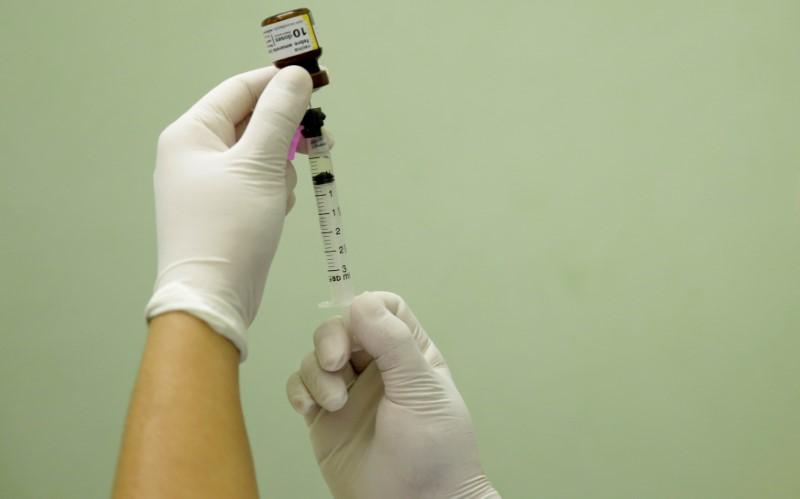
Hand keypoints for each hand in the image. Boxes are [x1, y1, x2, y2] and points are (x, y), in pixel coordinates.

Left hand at [144, 66, 311, 359]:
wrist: (213, 298)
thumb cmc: (229, 227)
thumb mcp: (259, 164)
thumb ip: (279, 115)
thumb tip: (295, 75)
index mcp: (191, 133)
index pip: (239, 89)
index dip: (278, 83)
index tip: (316, 84)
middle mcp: (195, 154)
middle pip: (251, 122)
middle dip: (286, 133)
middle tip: (320, 141)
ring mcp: (209, 184)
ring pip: (260, 155)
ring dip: (280, 168)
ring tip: (281, 194)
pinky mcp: (224, 209)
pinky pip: (257, 183)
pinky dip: (273, 191)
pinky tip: (276, 210)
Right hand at [287, 292, 499, 498]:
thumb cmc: (435, 453)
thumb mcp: (421, 390)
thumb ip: (394, 343)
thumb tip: (362, 303)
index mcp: (410, 354)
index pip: (385, 309)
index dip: (366, 308)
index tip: (357, 324)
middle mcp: (378, 369)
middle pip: (342, 327)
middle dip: (332, 339)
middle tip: (337, 363)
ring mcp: (349, 392)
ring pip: (317, 356)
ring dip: (318, 373)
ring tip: (335, 404)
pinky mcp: (325, 418)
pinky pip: (300, 386)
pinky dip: (299, 390)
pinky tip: (311, 409)